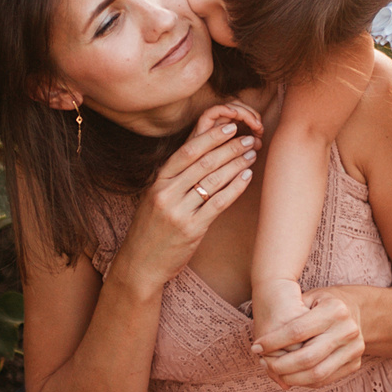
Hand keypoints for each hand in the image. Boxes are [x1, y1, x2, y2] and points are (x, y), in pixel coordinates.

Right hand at [113, 108, 256, 295]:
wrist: (140, 264)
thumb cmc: (151, 230)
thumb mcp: (155, 199)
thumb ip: (174, 179)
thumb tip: (201, 156)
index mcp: (158, 182)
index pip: (187, 151)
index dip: (211, 137)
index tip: (230, 127)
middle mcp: (166, 193)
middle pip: (204, 163)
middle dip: (230, 148)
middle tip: (248, 139)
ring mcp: (178, 211)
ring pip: (213, 180)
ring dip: (236, 164)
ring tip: (251, 154)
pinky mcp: (191, 229)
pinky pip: (218, 203)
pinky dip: (235, 188)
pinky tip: (246, 177)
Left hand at [251, 287, 367, 388]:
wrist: (355, 310)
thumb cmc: (321, 303)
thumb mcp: (306, 299)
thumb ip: (286, 321)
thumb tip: (260, 351)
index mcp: (335, 309)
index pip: (297, 331)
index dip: (273, 342)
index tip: (256, 347)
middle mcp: (348, 330)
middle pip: (307, 358)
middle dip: (280, 365)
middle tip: (263, 363)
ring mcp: (355, 349)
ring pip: (317, 374)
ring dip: (290, 378)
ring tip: (274, 371)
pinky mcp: (355, 364)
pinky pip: (324, 380)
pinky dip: (303, 381)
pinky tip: (290, 374)